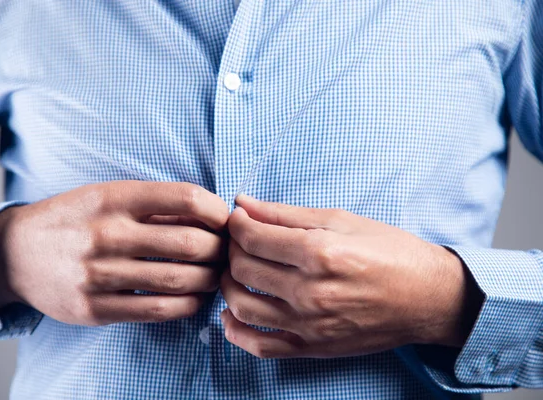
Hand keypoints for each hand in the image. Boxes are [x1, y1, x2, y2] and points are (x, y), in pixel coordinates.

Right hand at [0, 181, 228, 325]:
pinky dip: (187, 305)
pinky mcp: (94, 308)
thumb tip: (210, 214)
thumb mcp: (106, 195)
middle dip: (220, 249)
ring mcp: (98, 274)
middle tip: (225, 252)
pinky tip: (195, 298)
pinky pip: (156, 310)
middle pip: (190, 243)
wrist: (15, 253)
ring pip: (178, 280)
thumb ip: (153, 204)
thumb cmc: (74, 219)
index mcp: (114, 198)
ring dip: (209, 279)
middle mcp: (107, 235)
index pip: (186, 199)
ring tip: (215, 275)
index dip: (217, 210)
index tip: (224, 219)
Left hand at [220, 195, 482, 358]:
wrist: (429, 298)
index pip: (252, 238)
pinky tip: (231, 315)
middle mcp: (311, 292)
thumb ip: (286, 214)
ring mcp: (310, 325)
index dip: (236, 224)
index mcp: (320, 253)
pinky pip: (260, 346)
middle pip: (242, 269)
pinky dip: (236, 332)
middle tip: (239, 241)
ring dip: (227, 285)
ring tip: (235, 272)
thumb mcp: (342, 220)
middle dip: (231, 249)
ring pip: (242, 306)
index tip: (238, 218)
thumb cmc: (392, 252)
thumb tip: (244, 203)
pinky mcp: (313, 348)